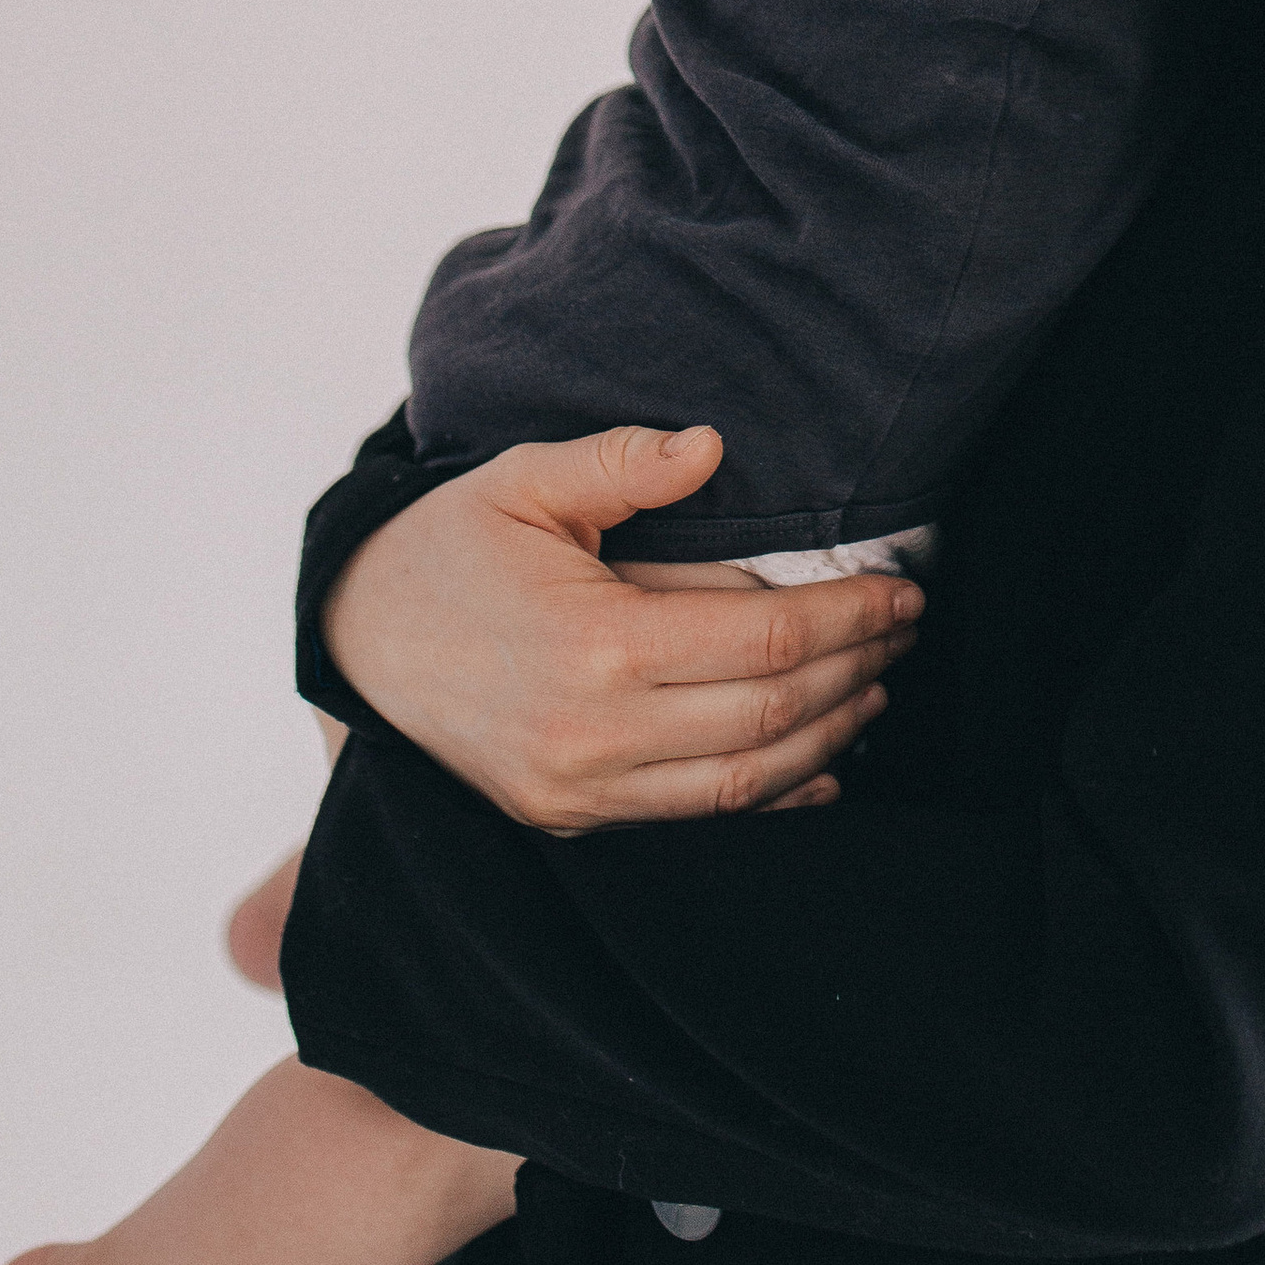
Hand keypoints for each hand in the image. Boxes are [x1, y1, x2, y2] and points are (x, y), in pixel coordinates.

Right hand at [321, 424, 923, 837]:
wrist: (359, 640)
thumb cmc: (449, 547)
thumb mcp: (522, 482)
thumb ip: (620, 464)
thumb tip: (710, 445)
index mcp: (594, 646)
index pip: (762, 642)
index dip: (847, 618)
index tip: (900, 593)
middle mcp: (594, 735)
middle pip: (769, 716)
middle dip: (854, 672)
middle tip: (905, 634)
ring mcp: (581, 790)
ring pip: (744, 781)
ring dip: (827, 738)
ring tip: (877, 689)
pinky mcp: (571, 817)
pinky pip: (695, 819)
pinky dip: (772, 799)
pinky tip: (821, 770)